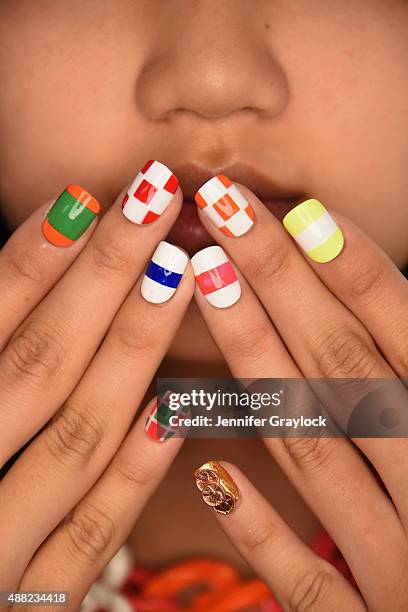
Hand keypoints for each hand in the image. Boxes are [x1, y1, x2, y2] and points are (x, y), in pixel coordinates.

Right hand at [0, 162, 193, 608]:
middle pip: (41, 363)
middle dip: (103, 277)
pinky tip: (177, 408)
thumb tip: (33, 259)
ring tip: (183, 274)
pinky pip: (92, 535)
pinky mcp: (31, 606)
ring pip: (76, 436)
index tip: (90, 196)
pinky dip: (134, 470)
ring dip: (134, 351)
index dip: (35, 256)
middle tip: (157, 203)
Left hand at [191, 177, 407, 609]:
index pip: (404, 337)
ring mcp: (404, 573)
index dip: (354, 269)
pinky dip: (258, 526)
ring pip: (314, 450)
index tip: (296, 209)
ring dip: (256, 364)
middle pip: (346, 371)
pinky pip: (306, 580)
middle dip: (282, 285)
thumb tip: (381, 296)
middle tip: (225, 212)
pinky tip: (208, 470)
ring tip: (205, 284)